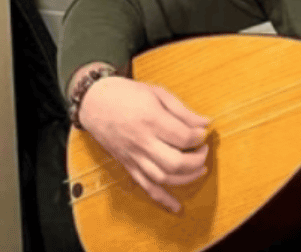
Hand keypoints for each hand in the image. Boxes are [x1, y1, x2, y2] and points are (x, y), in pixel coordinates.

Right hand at [79, 75, 210, 212]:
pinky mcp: (128, 165)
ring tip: (200, 168)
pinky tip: (176, 206)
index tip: (204, 132)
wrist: (94, 102)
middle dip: (197, 160)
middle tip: (203, 150)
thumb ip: (183, 111)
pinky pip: (146, 187)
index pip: (183, 137)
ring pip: (163, 178)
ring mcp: (134, 157)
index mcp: (151, 120)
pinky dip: (162, 199)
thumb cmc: (127, 94)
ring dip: (186, 178)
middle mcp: (142, 142)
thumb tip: (206, 123)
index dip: (199, 137)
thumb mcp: (157, 93)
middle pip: (175, 162)